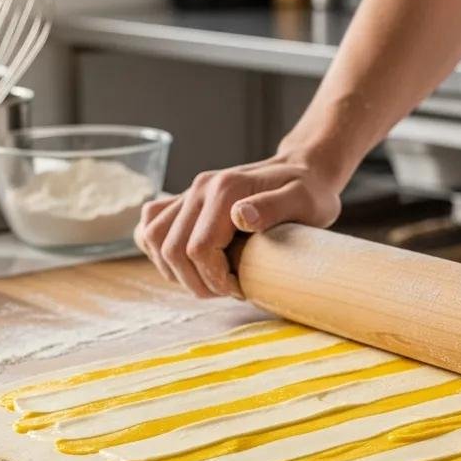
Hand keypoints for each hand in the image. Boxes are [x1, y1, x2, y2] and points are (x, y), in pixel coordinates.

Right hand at [134, 153, 341, 297]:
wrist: (302, 169)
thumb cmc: (309, 191)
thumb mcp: (304, 200)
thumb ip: (273, 207)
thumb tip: (240, 217)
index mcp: (224, 190)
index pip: (198, 248)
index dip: (214, 279)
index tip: (240, 288)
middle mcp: (199, 189)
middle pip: (171, 250)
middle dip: (196, 282)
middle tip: (228, 290)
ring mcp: (188, 194)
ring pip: (153, 240)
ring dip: (176, 272)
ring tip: (211, 280)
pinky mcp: (184, 202)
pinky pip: (150, 227)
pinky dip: (160, 251)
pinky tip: (188, 263)